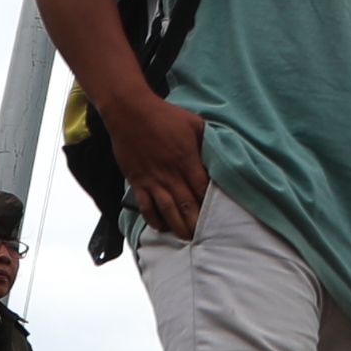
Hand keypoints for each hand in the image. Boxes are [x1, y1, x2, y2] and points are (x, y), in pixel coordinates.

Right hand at [106, 89, 210, 239]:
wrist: (131, 112)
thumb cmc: (164, 115)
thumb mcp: (194, 123)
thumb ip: (207, 140)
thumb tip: (219, 153)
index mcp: (188, 160)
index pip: (203, 190)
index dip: (211, 205)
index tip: (220, 214)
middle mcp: (171, 175)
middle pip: (188, 206)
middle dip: (197, 223)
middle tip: (206, 235)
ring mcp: (153, 180)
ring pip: (168, 211)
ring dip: (178, 227)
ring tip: (187, 238)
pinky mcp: (138, 182)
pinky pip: (146, 207)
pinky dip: (154, 220)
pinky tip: (162, 227)